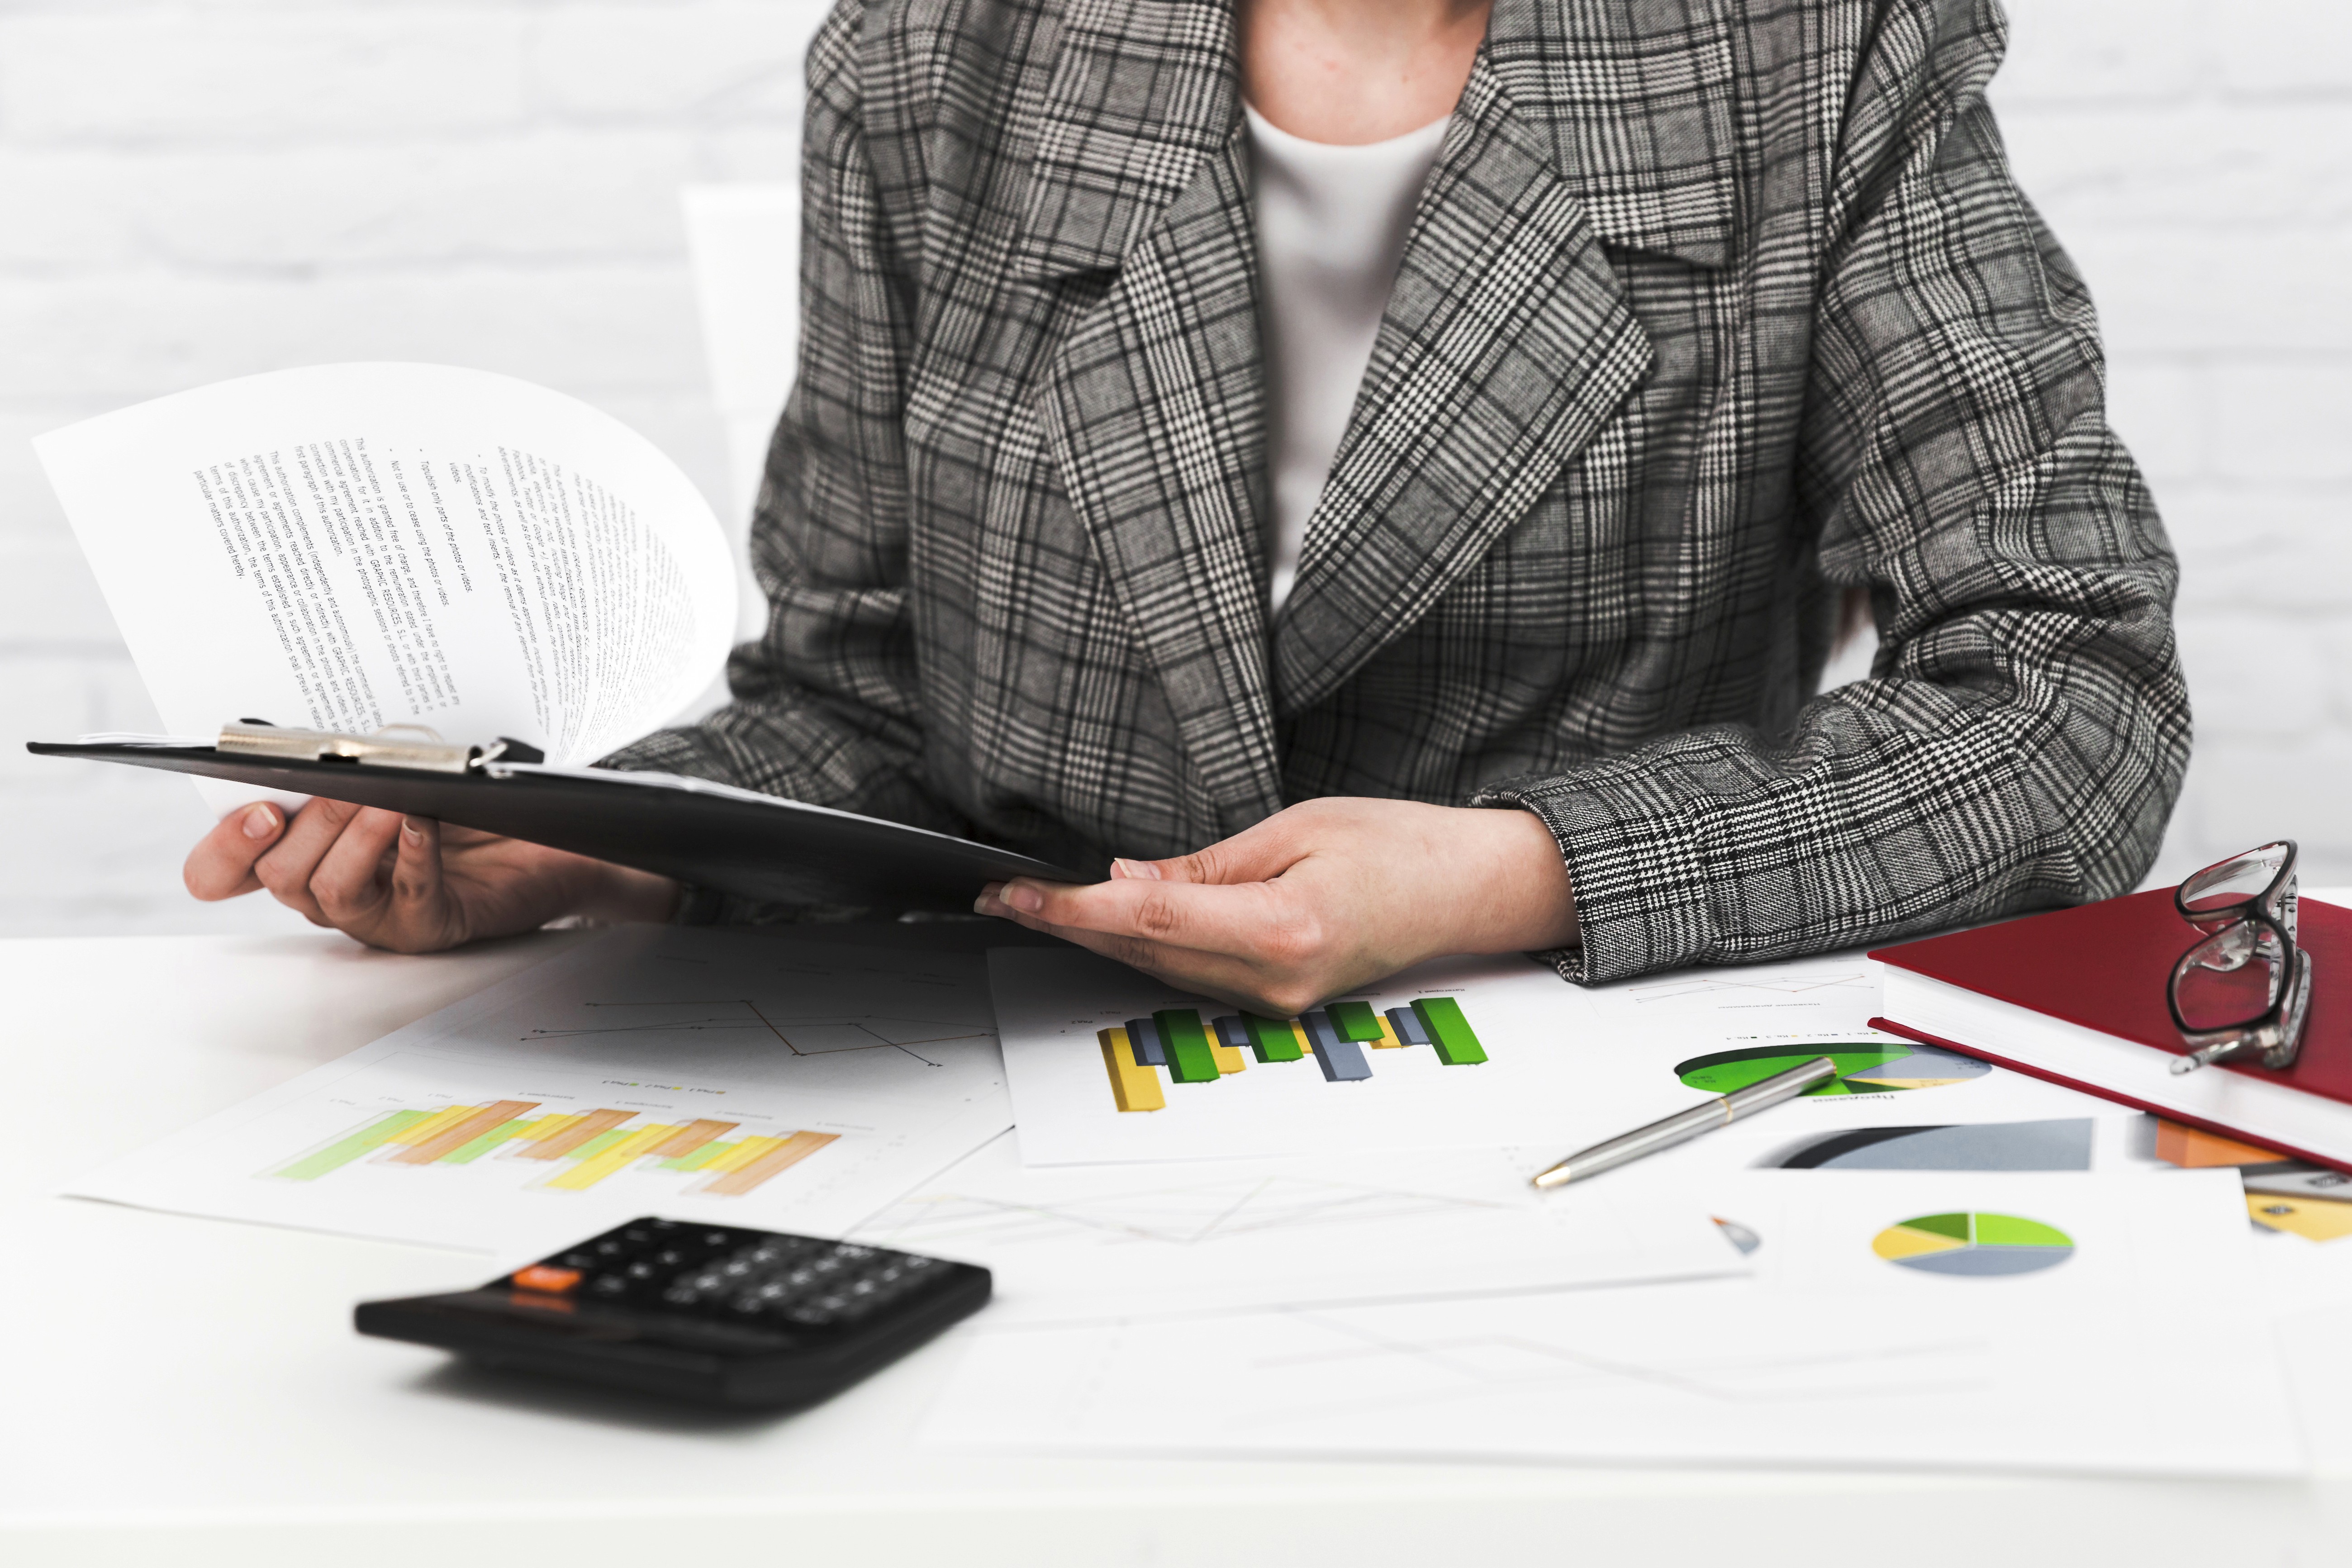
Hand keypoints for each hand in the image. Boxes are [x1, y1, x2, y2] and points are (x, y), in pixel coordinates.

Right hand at [184, 799, 680, 952]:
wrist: (546, 834)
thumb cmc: (463, 800)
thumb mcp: (390, 771)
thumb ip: (341, 765)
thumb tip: (312, 746)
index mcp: (305, 851)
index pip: (222, 872)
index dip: (222, 850)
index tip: (255, 810)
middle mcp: (330, 889)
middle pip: (279, 875)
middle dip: (308, 822)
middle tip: (341, 785)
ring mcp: (377, 916)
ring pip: (329, 894)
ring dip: (354, 840)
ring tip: (387, 802)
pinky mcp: (430, 927)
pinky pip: (405, 899)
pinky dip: (411, 856)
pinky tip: (422, 823)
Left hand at [974, 798, 1576, 1015]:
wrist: (1465, 890)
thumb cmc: (1398, 846)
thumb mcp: (1295, 828)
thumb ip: (1205, 864)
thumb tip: (1126, 874)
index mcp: (1281, 928)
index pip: (1149, 915)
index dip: (1073, 905)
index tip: (1020, 893)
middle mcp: (1273, 979)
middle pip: (1142, 951)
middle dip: (1067, 923)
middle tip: (1005, 897)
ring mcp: (1276, 999)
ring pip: (1160, 968)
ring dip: (1097, 937)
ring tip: (1037, 906)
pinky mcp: (1278, 998)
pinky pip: (1192, 975)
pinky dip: (1145, 947)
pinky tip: (1108, 923)